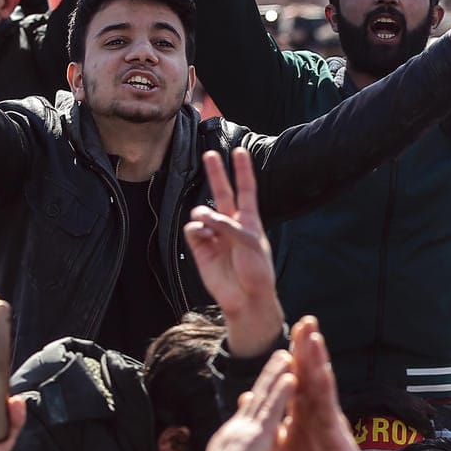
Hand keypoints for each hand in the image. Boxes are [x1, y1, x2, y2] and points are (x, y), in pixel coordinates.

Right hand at [185, 149, 283, 356]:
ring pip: (202, 213)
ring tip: (208, 223)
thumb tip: (204, 217)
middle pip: (222, 193)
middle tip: (210, 154)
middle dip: (216, 174)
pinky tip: (203, 236)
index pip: (246, 190)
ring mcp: (215, 236)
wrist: (246, 299)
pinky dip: (196, 230)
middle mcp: (231, 225)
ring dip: (204, 214)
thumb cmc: (257, 272)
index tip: (240, 151)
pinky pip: (193, 230)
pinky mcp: (201, 249)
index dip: (243, 171)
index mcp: (249, 221)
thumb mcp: (251, 244)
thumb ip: (230, 226)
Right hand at [192, 347, 291, 450]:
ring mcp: (244, 431)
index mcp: (230, 439)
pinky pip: (272, 411)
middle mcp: (235, 429)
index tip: (267, 380)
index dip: (258, 394)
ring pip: (263, 397)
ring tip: (287, 355)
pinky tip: (292, 376)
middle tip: (279, 355)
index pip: (246, 412)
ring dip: (276, 374)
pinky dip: (282, 392)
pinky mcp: (256, 439)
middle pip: (253, 397)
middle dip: (267, 376)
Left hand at [272, 317, 379, 450]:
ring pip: (321, 383)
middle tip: (305, 320)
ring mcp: (327, 418)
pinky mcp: (334, 431)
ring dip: (317, 359)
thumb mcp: (282, 447)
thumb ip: (269, 423)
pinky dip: (324, 387)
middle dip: (307, 347)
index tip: (288, 333)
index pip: (297, 378)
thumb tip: (247, 399)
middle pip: (310, 373)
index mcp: (303, 412)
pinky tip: (322, 370)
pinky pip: (328, 406)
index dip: (292, 356)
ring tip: (314, 335)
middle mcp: (317, 410)